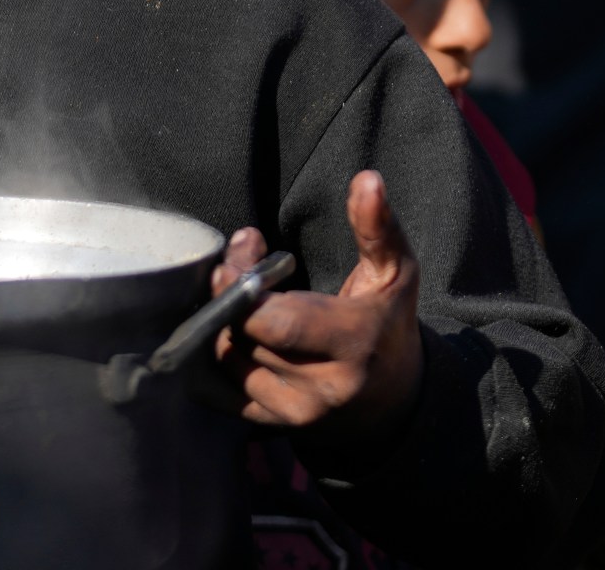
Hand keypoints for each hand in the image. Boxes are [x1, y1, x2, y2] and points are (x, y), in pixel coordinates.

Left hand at [212, 170, 424, 455]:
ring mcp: (292, 415)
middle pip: (245, 338)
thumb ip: (377, 228)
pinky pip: (215, 390)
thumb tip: (367, 179)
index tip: (243, 251)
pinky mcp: (268, 426)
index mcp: (354, 348)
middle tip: (232, 262)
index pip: (276, 323)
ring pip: (227, 361)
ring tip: (236, 291)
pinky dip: (210, 354)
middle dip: (228, 294)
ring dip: (219, 319)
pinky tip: (227, 325)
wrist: (392, 399)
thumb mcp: (394, 273)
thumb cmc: (387, 322)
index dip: (245, 288)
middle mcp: (321, 390)